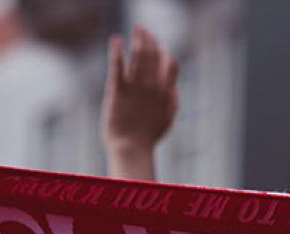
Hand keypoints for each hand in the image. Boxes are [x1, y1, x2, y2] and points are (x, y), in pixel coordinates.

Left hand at [101, 26, 178, 159]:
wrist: (130, 148)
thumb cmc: (147, 138)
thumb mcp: (167, 120)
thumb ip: (172, 102)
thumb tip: (174, 89)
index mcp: (165, 91)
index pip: (171, 63)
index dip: (166, 52)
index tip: (160, 47)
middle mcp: (152, 85)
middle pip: (154, 54)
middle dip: (151, 38)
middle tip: (144, 29)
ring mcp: (135, 87)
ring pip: (140, 55)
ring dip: (140, 38)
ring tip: (137, 28)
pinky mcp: (117, 90)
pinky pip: (118, 66)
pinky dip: (117, 51)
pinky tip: (116, 40)